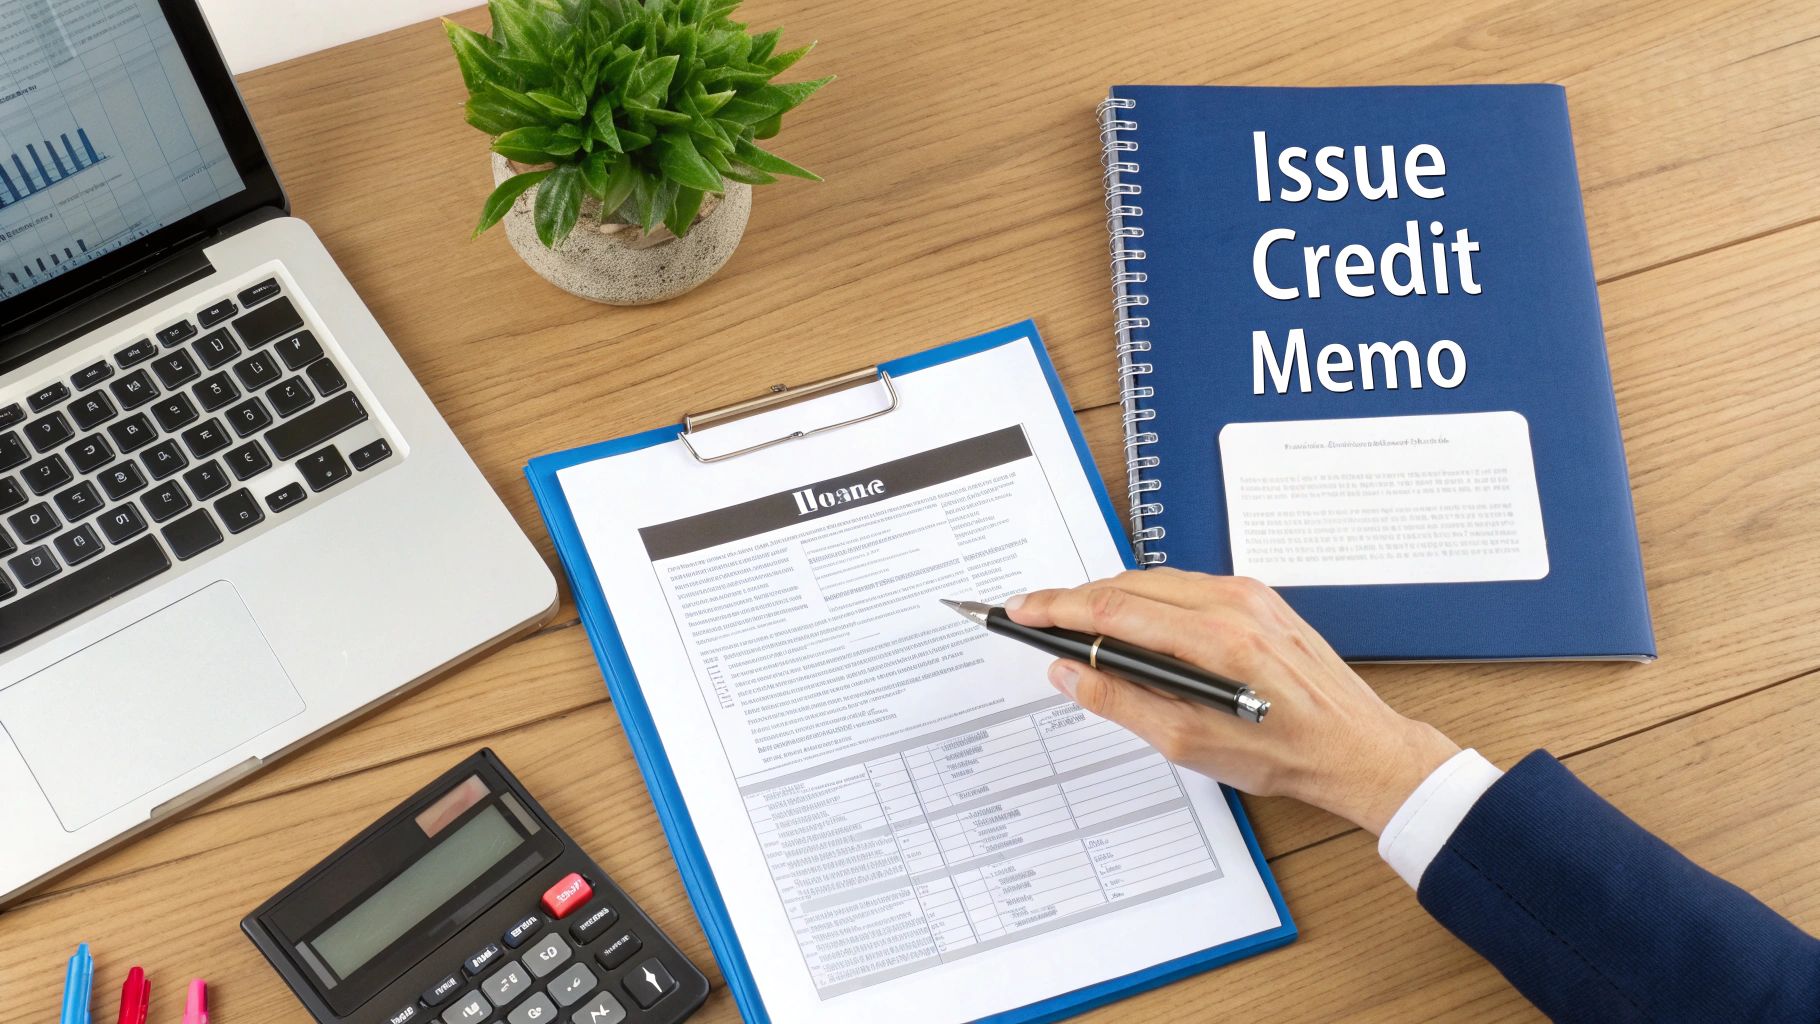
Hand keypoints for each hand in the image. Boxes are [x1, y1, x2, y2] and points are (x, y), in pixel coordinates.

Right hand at [1007, 569, 1459, 833]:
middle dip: (1075, 600)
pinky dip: (1148, 598)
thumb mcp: (1190, 744)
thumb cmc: (1286, 753)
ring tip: (1076, 624)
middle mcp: (1233, 605)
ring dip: (1110, 597)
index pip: (1112, 610)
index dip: (1057, 607)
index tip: (1022, 609)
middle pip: (1128, 586)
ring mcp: (1249, 596)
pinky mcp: (1259, 598)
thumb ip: (1121, 702)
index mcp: (1215, 640)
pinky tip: (1134, 621)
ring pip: (1156, 580)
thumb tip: (1070, 673)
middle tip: (1036, 618)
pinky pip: (1187, 585)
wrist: (1356, 747)